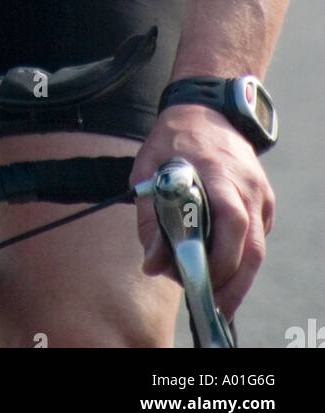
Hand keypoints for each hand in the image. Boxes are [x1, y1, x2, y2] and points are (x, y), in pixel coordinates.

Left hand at [131, 103, 274, 320]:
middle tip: (210, 305)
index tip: (199, 282)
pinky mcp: (264, 199)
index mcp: (218, 173)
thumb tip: (153, 264)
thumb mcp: (148, 169)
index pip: (232, 222)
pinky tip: (219, 262)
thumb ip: (150, 218)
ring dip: (237, 275)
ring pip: (257, 248)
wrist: (205, 108)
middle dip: (232, 283)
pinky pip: (257, 236)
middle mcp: (246, 185)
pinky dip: (240, 256)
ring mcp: (260, 192)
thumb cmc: (173, 139)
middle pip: (251, 248)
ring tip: (211, 291)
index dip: (221, 260)